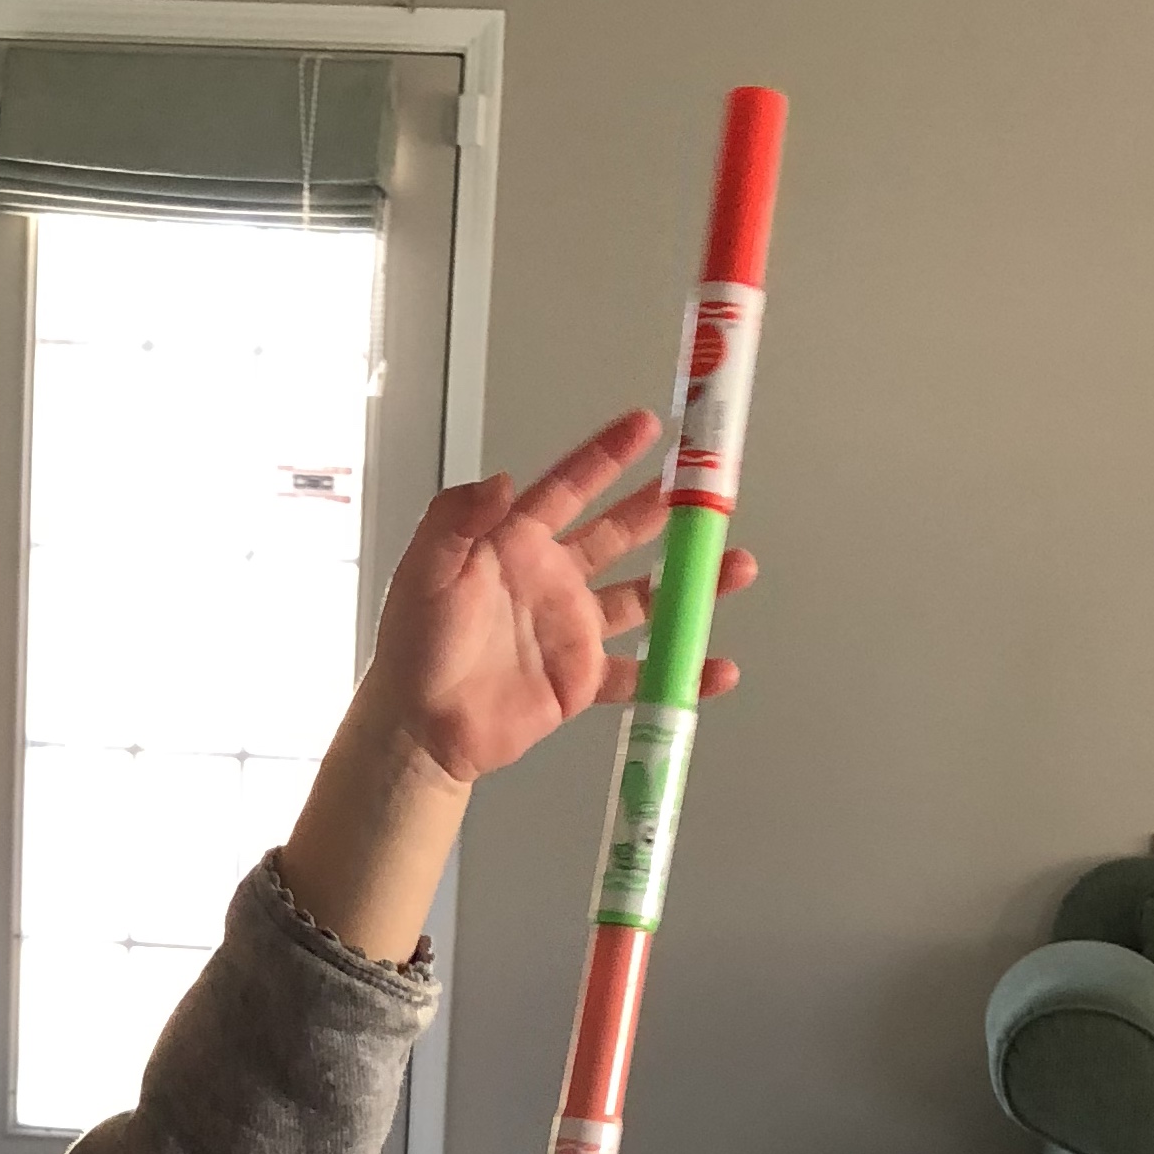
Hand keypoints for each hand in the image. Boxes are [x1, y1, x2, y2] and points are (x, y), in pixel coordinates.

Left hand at [360, 408, 760, 791]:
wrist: (419, 727)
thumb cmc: (416, 644)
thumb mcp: (424, 570)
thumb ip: (456, 519)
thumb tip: (502, 479)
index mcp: (518, 543)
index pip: (569, 488)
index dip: (607, 456)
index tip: (649, 425)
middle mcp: (554, 579)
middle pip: (620, 534)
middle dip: (665, 511)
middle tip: (710, 492)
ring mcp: (573, 631)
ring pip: (645, 597)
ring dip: (690, 583)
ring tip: (738, 566)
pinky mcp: (582, 682)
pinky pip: (641, 673)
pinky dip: (681, 672)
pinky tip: (719, 669)